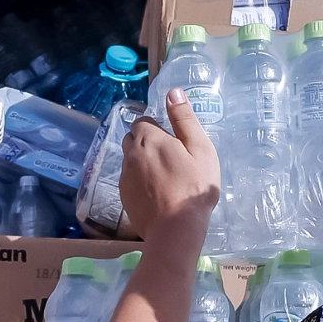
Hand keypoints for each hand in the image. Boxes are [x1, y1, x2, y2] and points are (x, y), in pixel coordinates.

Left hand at [119, 91, 220, 245]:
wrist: (176, 229)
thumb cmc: (194, 186)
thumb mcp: (199, 148)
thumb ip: (184, 119)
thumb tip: (173, 92)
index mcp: (148, 138)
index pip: (142, 121)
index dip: (157, 128)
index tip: (173, 141)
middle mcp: (130, 154)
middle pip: (133, 139)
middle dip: (146, 142)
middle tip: (171, 157)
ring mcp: (124, 177)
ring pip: (131, 161)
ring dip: (143, 162)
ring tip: (166, 177)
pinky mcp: (123, 197)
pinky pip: (130, 180)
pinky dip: (140, 182)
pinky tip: (158, 193)